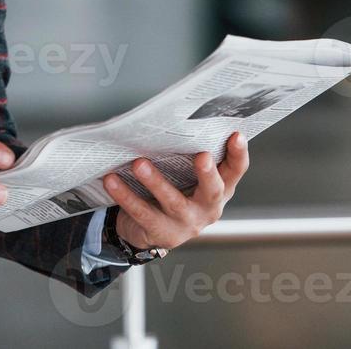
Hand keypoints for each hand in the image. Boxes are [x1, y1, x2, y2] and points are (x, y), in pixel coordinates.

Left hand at [102, 131, 248, 250]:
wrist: (151, 231)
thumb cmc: (175, 193)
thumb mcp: (189, 177)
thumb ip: (191, 155)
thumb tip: (180, 118)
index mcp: (219, 190)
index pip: (235, 171)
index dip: (238, 155)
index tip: (236, 135)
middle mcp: (207, 208)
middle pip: (212, 191)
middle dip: (208, 174)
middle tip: (202, 156)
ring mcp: (185, 223)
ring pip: (173, 202)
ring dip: (156, 182)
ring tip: (139, 163)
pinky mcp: (161, 232)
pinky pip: (142, 213)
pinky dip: (125, 195)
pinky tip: (111, 180)